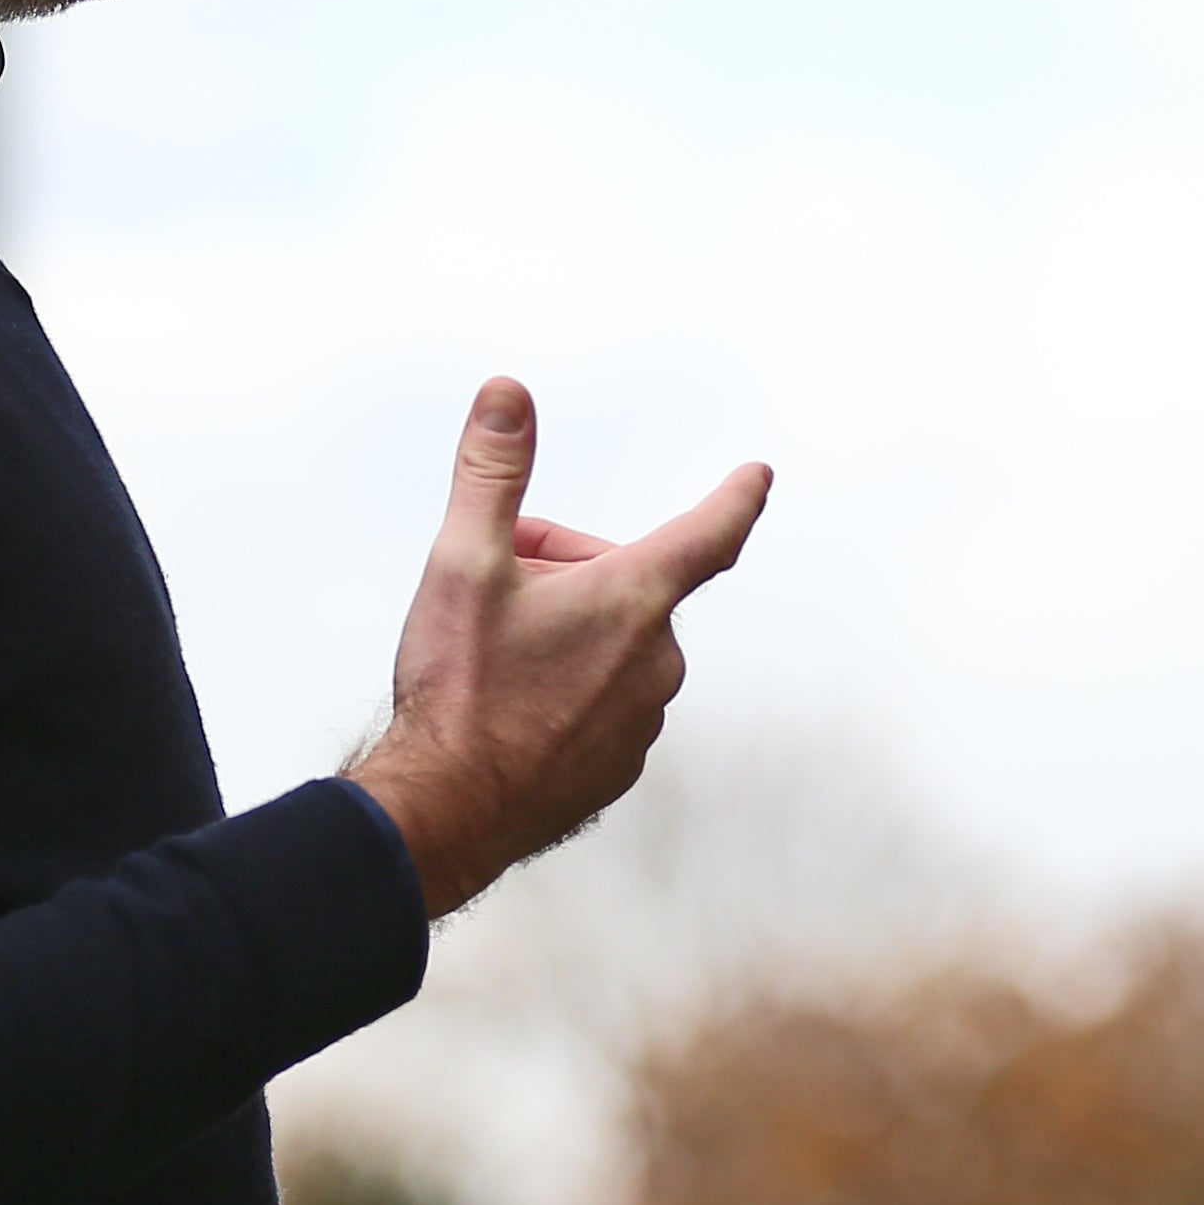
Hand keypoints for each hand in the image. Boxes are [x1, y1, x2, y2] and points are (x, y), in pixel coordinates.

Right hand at [348, 377, 769, 916]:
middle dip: (564, 570)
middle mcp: (657, 660)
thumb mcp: (463, 561)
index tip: (757, 476)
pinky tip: (508, 707)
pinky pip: (601, 700)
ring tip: (492, 657)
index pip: (710, 531)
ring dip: (564, 631)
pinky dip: (564, 688)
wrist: (445, 812)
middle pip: (623, 582)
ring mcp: (643, 718)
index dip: (735, 497)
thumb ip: (492, 470)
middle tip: (493, 589)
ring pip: (610, 644)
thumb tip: (509, 392)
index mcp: (635, 599)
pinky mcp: (618, 764)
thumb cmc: (458, 687)